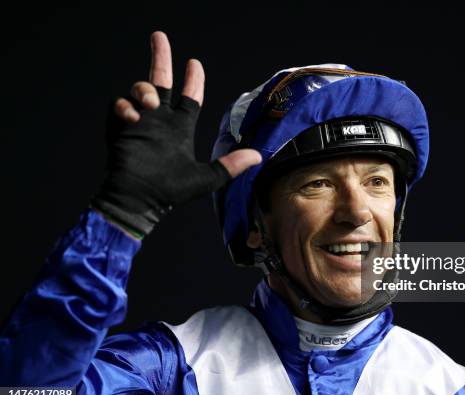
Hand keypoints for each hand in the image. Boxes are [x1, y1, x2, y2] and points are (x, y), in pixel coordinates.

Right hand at [92, 32, 260, 237]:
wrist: (138, 200)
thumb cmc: (170, 191)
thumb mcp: (206, 177)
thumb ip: (231, 166)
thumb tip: (258, 156)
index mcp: (179, 128)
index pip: (188, 97)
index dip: (192, 80)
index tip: (194, 63)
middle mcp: (159, 121)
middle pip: (160, 81)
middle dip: (161, 58)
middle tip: (159, 36)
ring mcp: (138, 123)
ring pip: (140, 90)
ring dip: (144, 89)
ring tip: (149, 102)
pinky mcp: (120, 129)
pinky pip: (118, 105)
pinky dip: (124, 106)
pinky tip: (133, 116)